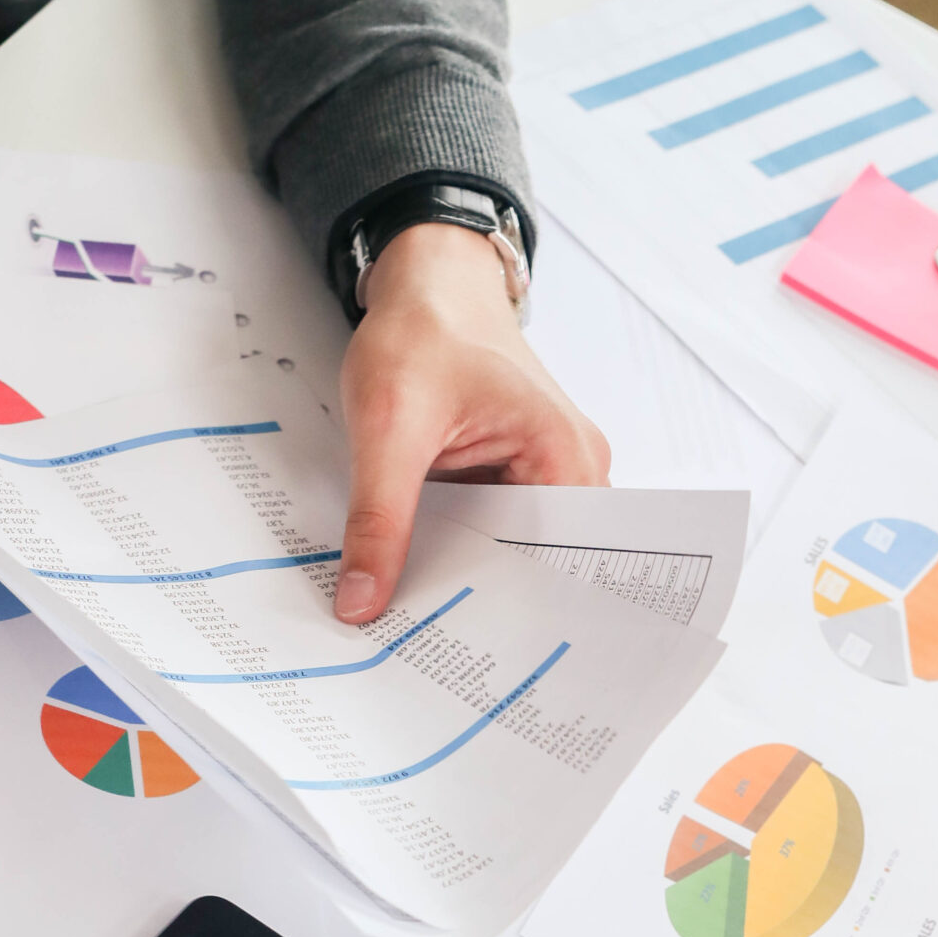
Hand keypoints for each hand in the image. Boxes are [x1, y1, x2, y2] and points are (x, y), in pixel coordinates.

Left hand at [334, 220, 608, 622]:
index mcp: (567, 458)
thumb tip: (361, 602)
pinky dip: (462, 552)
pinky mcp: (520, 475)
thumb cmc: (422, 329)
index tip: (466, 657)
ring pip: (513, 554)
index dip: (510, 613)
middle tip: (431, 654)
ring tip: (427, 626)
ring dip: (471, 579)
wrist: (426, 279)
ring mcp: (552, 474)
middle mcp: (575, 471)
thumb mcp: (387, 426)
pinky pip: (497, 532)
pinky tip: (428, 578)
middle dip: (484, 605)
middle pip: (537, 566)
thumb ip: (378, 520)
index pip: (556, 565)